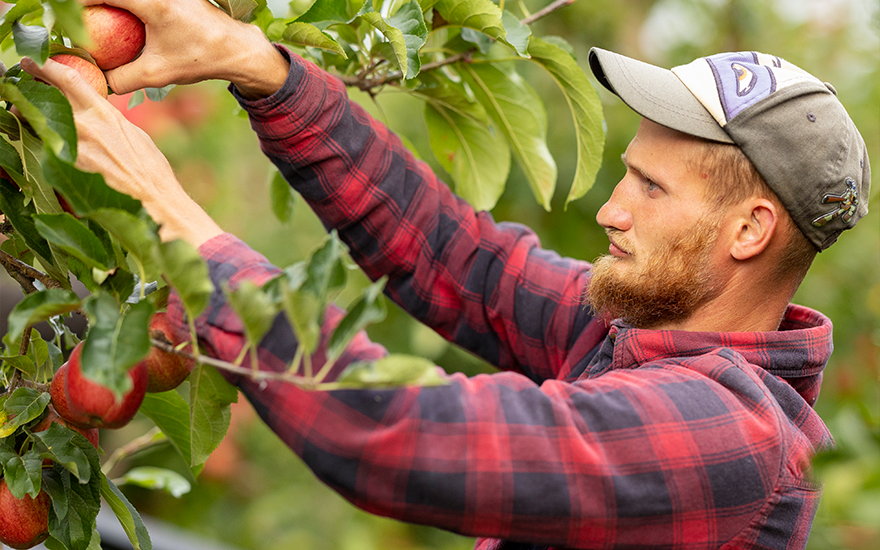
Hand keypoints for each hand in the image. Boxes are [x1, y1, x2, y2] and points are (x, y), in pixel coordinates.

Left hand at [20, 56, 223, 246]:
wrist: (153, 199)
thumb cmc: (150, 169)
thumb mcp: (132, 133)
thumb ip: (109, 119)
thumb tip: (96, 111)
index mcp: (104, 113)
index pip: (68, 78)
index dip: (46, 65)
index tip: (33, 61)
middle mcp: (84, 127)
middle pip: (44, 96)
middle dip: (29, 86)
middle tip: (21, 81)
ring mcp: (72, 149)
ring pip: (38, 123)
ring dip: (28, 115)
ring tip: (24, 113)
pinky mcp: (66, 170)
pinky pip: (44, 149)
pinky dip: (39, 142)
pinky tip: (39, 143)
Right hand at [82, 0, 288, 98]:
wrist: (236, 48)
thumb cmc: (199, 59)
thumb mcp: (157, 73)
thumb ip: (121, 79)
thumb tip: (94, 81)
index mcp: (152, 1)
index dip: (77, 5)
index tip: (66, 21)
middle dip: (92, 6)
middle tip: (79, 25)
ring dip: (108, 6)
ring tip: (96, 24)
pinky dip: (125, 7)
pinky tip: (118, 23)